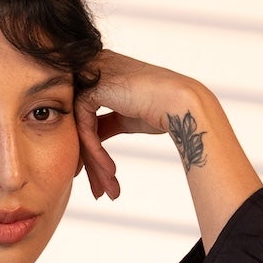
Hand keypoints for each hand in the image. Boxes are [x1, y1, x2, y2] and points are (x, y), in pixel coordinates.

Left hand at [73, 51, 262, 243]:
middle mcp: (93, 71)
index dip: (90, 151)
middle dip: (89, 162)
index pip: (85, 117)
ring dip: (94, 163)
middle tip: (98, 191)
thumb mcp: (127, 119)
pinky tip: (110, 171)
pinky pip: (85, 127)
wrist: (183, 103)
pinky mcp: (93, 87)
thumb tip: (90, 144)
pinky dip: (96, 152)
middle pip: (80, 124)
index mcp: (101, 74)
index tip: (98, 178)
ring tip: (107, 188)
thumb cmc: (164, 111)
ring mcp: (92, 76)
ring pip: (80, 128)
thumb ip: (105, 125)